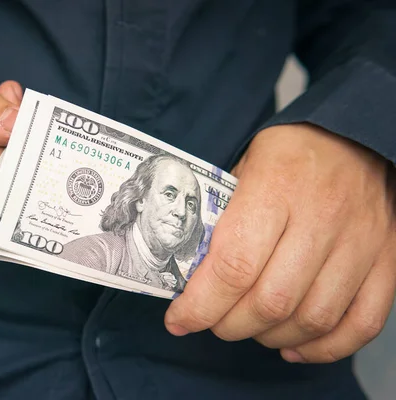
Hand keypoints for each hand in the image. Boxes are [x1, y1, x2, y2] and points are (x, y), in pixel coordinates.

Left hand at [164, 123, 395, 363]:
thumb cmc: (291, 154)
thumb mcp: (243, 168)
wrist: (357, 137)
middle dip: (229, 325)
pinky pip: (362, 323)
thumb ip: (220, 219)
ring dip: (270, 337)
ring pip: (313, 319)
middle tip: (211, 322)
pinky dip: (324, 348)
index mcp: (276, 187)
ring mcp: (360, 242)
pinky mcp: (386, 261)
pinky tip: (293, 345)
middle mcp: (322, 217)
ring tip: (248, 328)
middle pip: (271, 301)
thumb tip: (191, 276)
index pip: (234, 265)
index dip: (201, 305)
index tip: (180, 319)